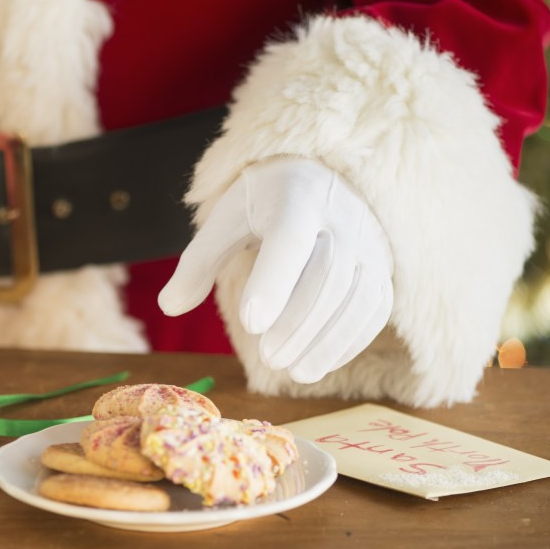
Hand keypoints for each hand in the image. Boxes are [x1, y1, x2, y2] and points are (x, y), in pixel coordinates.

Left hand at [159, 157, 393, 382]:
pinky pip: (374, 308)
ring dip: (326, 340)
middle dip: (298, 321)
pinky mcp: (381, 268)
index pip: (289, 238)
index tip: (250, 323)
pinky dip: (348, 341)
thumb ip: (198, 262)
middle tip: (267, 358)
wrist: (322, 176)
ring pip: (357, 295)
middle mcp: (341, 217)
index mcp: (296, 197)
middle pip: (328, 273)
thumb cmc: (264, 203)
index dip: (273, 281)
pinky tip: (317, 364)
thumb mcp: (226, 220)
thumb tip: (168, 307)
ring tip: (293, 372)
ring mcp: (368, 243)